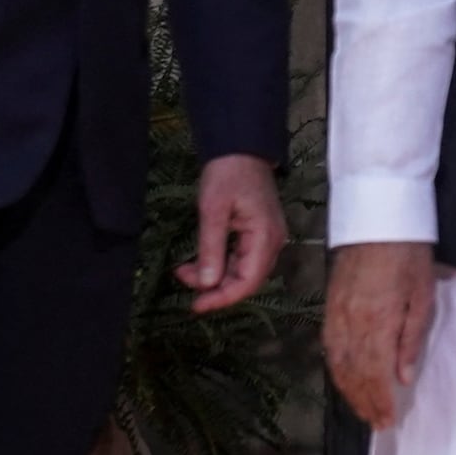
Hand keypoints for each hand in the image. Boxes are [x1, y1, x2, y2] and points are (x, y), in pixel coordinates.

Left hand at [176, 151, 288, 313]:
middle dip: (214, 287)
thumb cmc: (227, 174)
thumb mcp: (213, 210)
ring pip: (242, 271)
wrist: (240, 148)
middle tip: (183, 281)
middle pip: (246, 280)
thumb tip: (206, 284)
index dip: (223, 298)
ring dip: (214, 276)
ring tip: (184, 270)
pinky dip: (219, 263)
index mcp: (265, 238)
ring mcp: (267, 238)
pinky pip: (240, 258)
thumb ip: (210, 249)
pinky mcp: (258, 234)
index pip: (248, 282)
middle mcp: (272, 243)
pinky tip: (197, 262)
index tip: (196, 306)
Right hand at [324, 242, 436, 433]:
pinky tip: (344, 380)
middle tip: (376, 423)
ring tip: (362, 409)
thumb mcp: (422, 297)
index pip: (375, 374)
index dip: (380, 401)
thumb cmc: (408, 254)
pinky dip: (336, 369)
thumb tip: (403, 376)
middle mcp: (351, 323)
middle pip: (354, 374)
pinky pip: (330, 347)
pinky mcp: (330, 306)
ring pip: (339, 364)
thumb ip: (411, 339)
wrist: (378, 219)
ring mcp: (336, 314)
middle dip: (365, 402)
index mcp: (376, 322)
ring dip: (350, 391)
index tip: (387, 420)